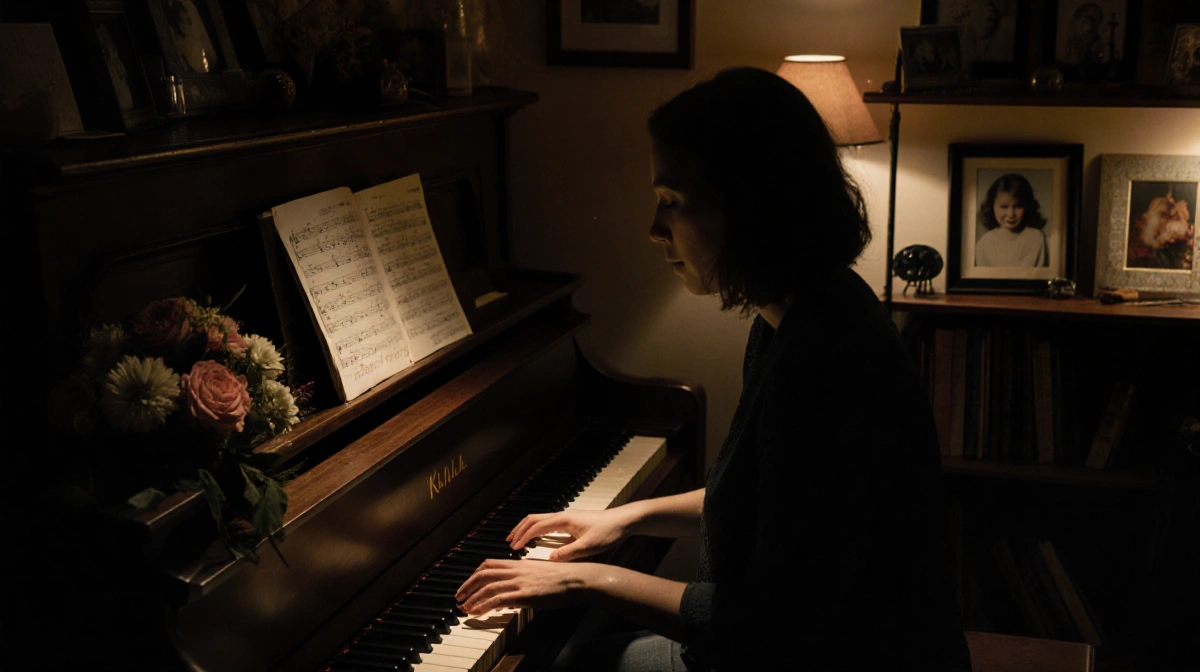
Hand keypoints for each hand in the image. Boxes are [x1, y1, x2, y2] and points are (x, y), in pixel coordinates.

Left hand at [455, 559, 601, 615]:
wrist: (579, 580)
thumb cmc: (564, 579)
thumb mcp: (540, 576)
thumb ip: (524, 580)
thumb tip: (512, 593)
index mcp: (520, 564)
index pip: (490, 564)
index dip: (475, 574)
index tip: (468, 585)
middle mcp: (517, 570)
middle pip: (483, 573)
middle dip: (468, 585)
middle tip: (459, 596)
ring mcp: (520, 581)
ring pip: (487, 586)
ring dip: (472, 598)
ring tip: (464, 608)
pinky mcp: (525, 594)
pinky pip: (497, 599)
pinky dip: (483, 605)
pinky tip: (476, 612)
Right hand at [507, 509, 632, 560]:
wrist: (623, 520)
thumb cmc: (608, 532)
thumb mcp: (589, 546)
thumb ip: (569, 553)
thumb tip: (549, 559)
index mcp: (564, 520)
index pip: (536, 526)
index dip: (523, 537)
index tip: (513, 548)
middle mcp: (562, 515)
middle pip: (534, 519)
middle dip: (519, 529)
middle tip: (508, 541)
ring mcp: (567, 517)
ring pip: (540, 519)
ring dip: (527, 528)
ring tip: (517, 538)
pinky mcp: (572, 521)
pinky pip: (548, 522)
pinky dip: (537, 529)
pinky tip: (537, 538)